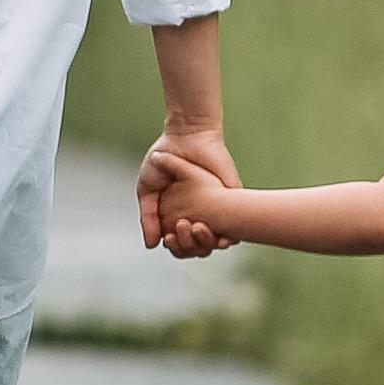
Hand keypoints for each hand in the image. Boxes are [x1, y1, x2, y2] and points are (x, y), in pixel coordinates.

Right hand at [139, 128, 239, 255]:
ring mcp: (216, 211)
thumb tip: (151, 246)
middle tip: (178, 233)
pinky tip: (217, 237)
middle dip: (188, 248)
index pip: (179, 244)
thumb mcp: (148, 190)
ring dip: (205, 244)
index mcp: (178, 215)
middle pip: (196, 248)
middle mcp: (198, 216)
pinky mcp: (232, 202)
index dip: (174, 246)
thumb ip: (148, 217)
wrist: (186, 136)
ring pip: (214, 243)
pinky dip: (226, 240)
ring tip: (194, 227)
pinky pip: (235, 231)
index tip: (168, 238)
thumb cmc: (165, 158)